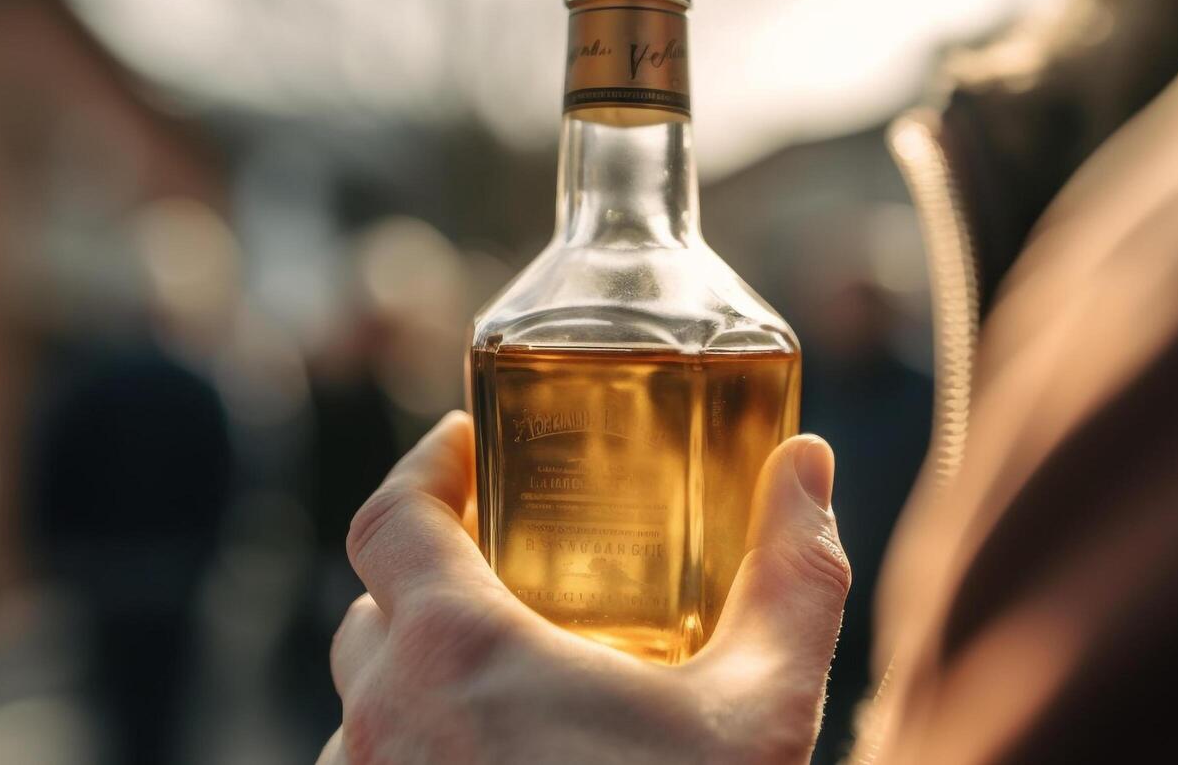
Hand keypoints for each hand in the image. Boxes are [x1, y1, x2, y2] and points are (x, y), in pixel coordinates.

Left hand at [319, 411, 848, 764]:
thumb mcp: (761, 708)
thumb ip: (791, 575)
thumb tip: (810, 465)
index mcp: (453, 655)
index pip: (388, 517)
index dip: (424, 465)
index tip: (466, 443)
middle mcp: (384, 725)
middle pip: (372, 609)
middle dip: (431, 572)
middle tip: (508, 559)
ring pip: (367, 706)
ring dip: (420, 676)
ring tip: (510, 674)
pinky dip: (417, 750)